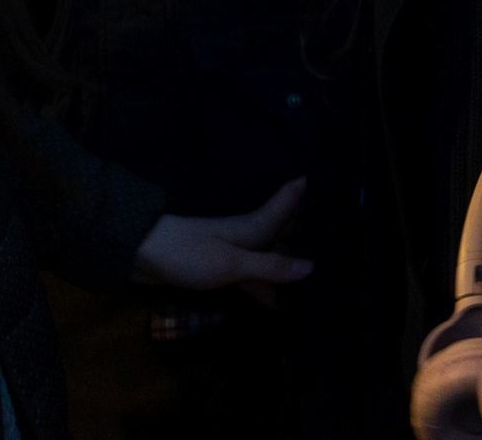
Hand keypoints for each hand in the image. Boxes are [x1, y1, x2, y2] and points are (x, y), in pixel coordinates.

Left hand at [132, 178, 313, 305]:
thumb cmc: (189, 253)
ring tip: (320, 278)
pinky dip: (267, 288)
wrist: (142, 258)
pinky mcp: (221, 272)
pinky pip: (254, 278)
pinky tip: (278, 304)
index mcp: (254, 227)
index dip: (306, 190)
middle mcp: (248, 237)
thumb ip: (269, 266)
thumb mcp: (232, 263)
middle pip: (284, 232)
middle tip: (340, 241)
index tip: (329, 177)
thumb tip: (312, 266)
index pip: (287, 203)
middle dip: (308, 233)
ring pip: (270, 257)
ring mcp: (235, 254)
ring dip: (289, 266)